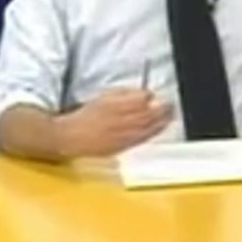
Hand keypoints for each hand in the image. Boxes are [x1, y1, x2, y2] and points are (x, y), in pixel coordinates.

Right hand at [55, 88, 173, 157]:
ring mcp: (120, 136)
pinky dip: (152, 133)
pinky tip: (158, 129)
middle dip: (162, 110)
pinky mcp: (121, 147)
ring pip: (146, 128)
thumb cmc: (86, 116)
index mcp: (113, 106)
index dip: (150, 98)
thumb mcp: (104, 97)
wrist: (70, 137)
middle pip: (147, 115)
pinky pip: (141, 139)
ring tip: (170, 116)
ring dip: (161, 122)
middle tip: (171, 105)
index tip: (157, 95)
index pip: (140, 100)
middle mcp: (118, 122)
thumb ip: (125, 94)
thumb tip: (145, 94)